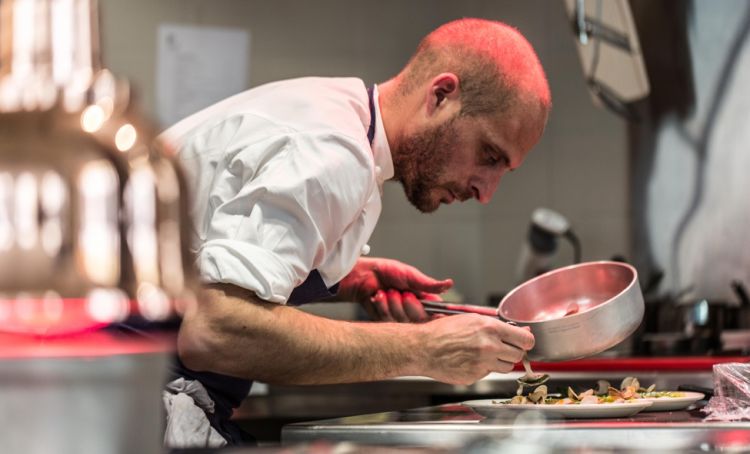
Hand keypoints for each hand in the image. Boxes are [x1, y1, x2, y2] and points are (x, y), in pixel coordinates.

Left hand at [337, 257, 452, 322]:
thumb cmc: (386, 271)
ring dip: (392, 303)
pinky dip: (381, 306)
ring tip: (386, 291)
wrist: (363, 275)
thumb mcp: (410, 275)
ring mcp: (398, 317)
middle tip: (403, 292)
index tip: (440, 315)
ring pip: (402, 320)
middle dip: (409, 305)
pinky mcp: (384, 322)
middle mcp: (412, 310)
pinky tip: (377, 297)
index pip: (437, 312)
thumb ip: (429, 284)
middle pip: (419, 318)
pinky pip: (387, 320)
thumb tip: (449, 283)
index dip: (440, 316)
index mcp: (422, 298)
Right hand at [416, 314, 534, 385]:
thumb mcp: (471, 319)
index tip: (524, 341)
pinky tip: (470, 360)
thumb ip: (497, 326)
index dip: (526, 341)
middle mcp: (489, 346)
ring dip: (500, 361)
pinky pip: (488, 374)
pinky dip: (483, 369)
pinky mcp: (475, 377)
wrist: (423, 347)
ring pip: (507, 367)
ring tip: (484, 354)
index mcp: (490, 328)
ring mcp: (482, 364)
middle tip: (502, 347)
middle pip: (518, 355)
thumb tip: (521, 331)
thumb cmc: (443, 331)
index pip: (525, 339)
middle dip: (513, 351)